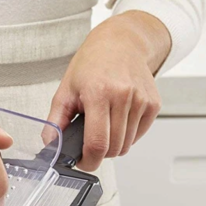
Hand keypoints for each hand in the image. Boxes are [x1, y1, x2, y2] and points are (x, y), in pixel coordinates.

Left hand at [48, 10, 171, 171]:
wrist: (121, 43)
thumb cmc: (92, 64)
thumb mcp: (66, 89)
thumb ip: (55, 121)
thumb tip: (51, 146)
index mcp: (98, 93)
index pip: (97, 143)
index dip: (88, 161)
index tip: (82, 162)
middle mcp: (123, 96)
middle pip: (113, 148)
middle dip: (99, 153)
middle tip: (89, 141)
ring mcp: (141, 100)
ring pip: (127, 145)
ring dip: (113, 145)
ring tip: (104, 125)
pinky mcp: (154, 104)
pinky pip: (138, 136)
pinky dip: (127, 136)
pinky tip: (117, 119)